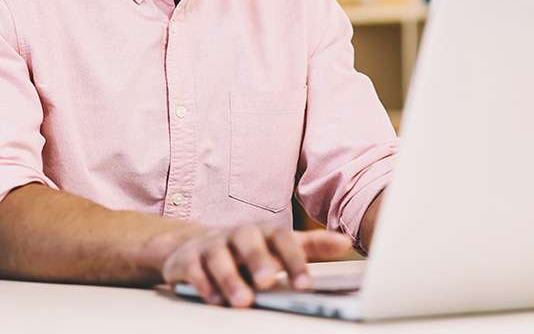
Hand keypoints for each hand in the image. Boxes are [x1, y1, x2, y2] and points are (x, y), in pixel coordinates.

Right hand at [160, 224, 351, 307]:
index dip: (294, 260)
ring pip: (219, 257)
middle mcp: (237, 235)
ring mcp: (211, 246)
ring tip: (242, 301)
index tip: (305, 285)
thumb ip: (312, 246)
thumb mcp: (279, 245)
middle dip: (258, 260)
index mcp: (263, 232)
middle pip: (247, 241)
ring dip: (230, 278)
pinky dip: (203, 285)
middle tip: (268, 281)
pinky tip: (214, 300)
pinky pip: (193, 270)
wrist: (195, 245)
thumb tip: (345, 242)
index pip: (282, 239)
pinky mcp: (187, 260)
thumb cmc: (247, 250)